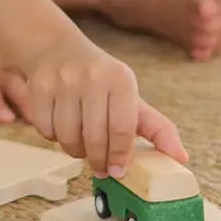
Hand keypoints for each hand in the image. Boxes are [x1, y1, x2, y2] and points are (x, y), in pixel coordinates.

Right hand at [2, 25, 185, 176]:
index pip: (122, 129)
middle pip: (94, 138)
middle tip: (100, 167)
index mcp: (121, 79)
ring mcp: (63, 79)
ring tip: (80, 143)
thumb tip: (182, 158)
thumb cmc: (101, 82)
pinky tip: (60, 125)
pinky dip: (52, 136)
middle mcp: (92, 76)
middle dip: (97, 160)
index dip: (120, 156)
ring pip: (67, 137)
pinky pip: (45, 129)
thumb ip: (158, 129)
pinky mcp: (39, 85)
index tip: (118, 171)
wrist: (57, 49)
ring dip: (74, 150)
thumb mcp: (131, 98)